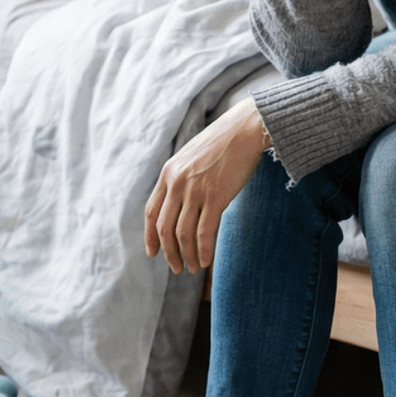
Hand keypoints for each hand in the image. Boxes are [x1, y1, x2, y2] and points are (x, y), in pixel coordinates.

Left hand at [145, 97, 271, 274]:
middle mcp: (177, 182)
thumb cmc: (223, 143)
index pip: (151, 212)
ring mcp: (195, 190)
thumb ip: (181, 178)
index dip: (150, 236)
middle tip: (176, 268)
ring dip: (186, 255)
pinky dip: (202, 250)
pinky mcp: (216, 196)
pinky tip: (205, 261)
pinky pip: (204, 231)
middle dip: (168, 253)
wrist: (245, 129)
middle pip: (165, 227)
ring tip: (192, 268)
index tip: (152, 253)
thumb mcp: (191, 157)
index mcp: (168, 173)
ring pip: (183, 233)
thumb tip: (180, 204)